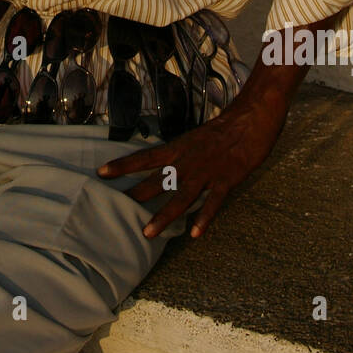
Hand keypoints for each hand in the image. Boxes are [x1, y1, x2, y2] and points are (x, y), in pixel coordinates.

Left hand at [97, 89, 289, 239]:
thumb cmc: (225, 128)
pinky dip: (204, 218)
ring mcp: (206, 171)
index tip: (101, 173)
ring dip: (163, 215)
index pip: (145, 157)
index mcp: (179, 148)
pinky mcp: (226, 179)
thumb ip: (182, 154)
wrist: (251, 118)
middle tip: (112, 211)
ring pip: (181, 196)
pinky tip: (196, 234)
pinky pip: (214, 202)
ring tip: (147, 233)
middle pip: (157, 180)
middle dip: (135, 196)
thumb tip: (168, 167)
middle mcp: (187, 160)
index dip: (123, 165)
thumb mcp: (196, 138)